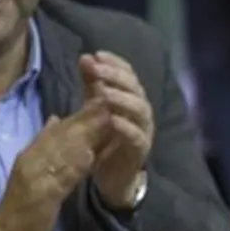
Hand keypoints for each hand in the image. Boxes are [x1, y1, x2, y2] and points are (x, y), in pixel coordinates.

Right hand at [0, 104, 107, 230]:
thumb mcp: (34, 170)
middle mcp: (31, 161)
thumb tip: (56, 118)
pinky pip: (58, 179)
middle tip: (108, 100)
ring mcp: (34, 178)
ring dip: (83, 136)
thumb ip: (45, 145)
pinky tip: (88, 158)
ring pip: (62, 152)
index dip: (82, 114)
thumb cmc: (23, 205)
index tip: (102, 98)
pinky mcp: (39, 198)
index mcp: (32, 154)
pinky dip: (73, 168)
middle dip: (86, 118)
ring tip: (103, 121)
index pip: (60, 129)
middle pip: (62, 135)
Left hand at [80, 53, 153, 211]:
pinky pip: (137, 136)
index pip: (129, 74)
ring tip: (103, 92)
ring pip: (140, 110)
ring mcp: (143, 131)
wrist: (113, 176)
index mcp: (131, 98)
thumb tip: (85, 57)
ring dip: (122, 99)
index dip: (115, 63)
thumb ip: (91, 84)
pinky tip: (112, 119)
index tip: (96, 55)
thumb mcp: (95, 107)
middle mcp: (141, 111)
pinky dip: (126, 127)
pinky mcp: (140, 150)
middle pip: (135, 88)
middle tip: (97, 69)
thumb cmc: (106, 139)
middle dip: (116, 76)